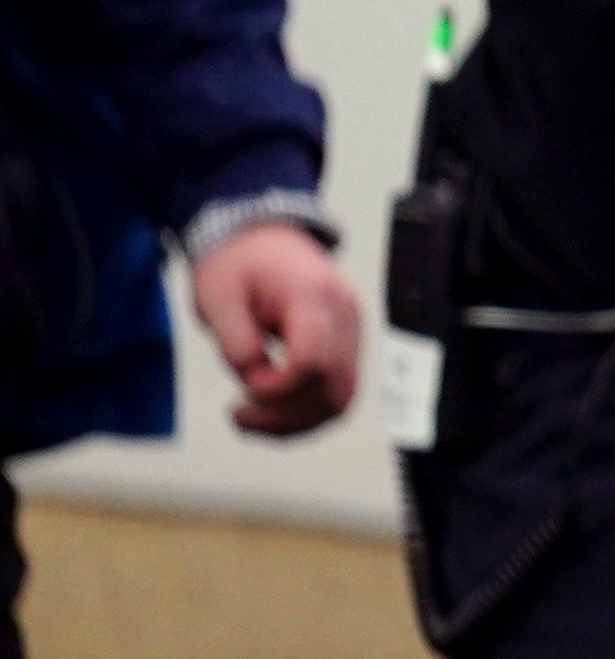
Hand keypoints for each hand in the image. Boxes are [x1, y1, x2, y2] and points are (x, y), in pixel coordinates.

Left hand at [193, 220, 362, 437]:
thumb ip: (236, 341)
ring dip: (297, 422)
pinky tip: (272, 412)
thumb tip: (255, 381)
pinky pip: (339, 391)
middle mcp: (345, 314)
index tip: (242, 389)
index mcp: (314, 296)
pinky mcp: (348, 343)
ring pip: (342, 398)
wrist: (263, 236)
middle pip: (333, 387)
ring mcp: (352, 330)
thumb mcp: (218, 296)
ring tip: (252, 420)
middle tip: (238, 415)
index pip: (312, 360)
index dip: (277, 388)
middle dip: (284, 415)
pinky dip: (307, 413)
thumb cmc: (238, 263)